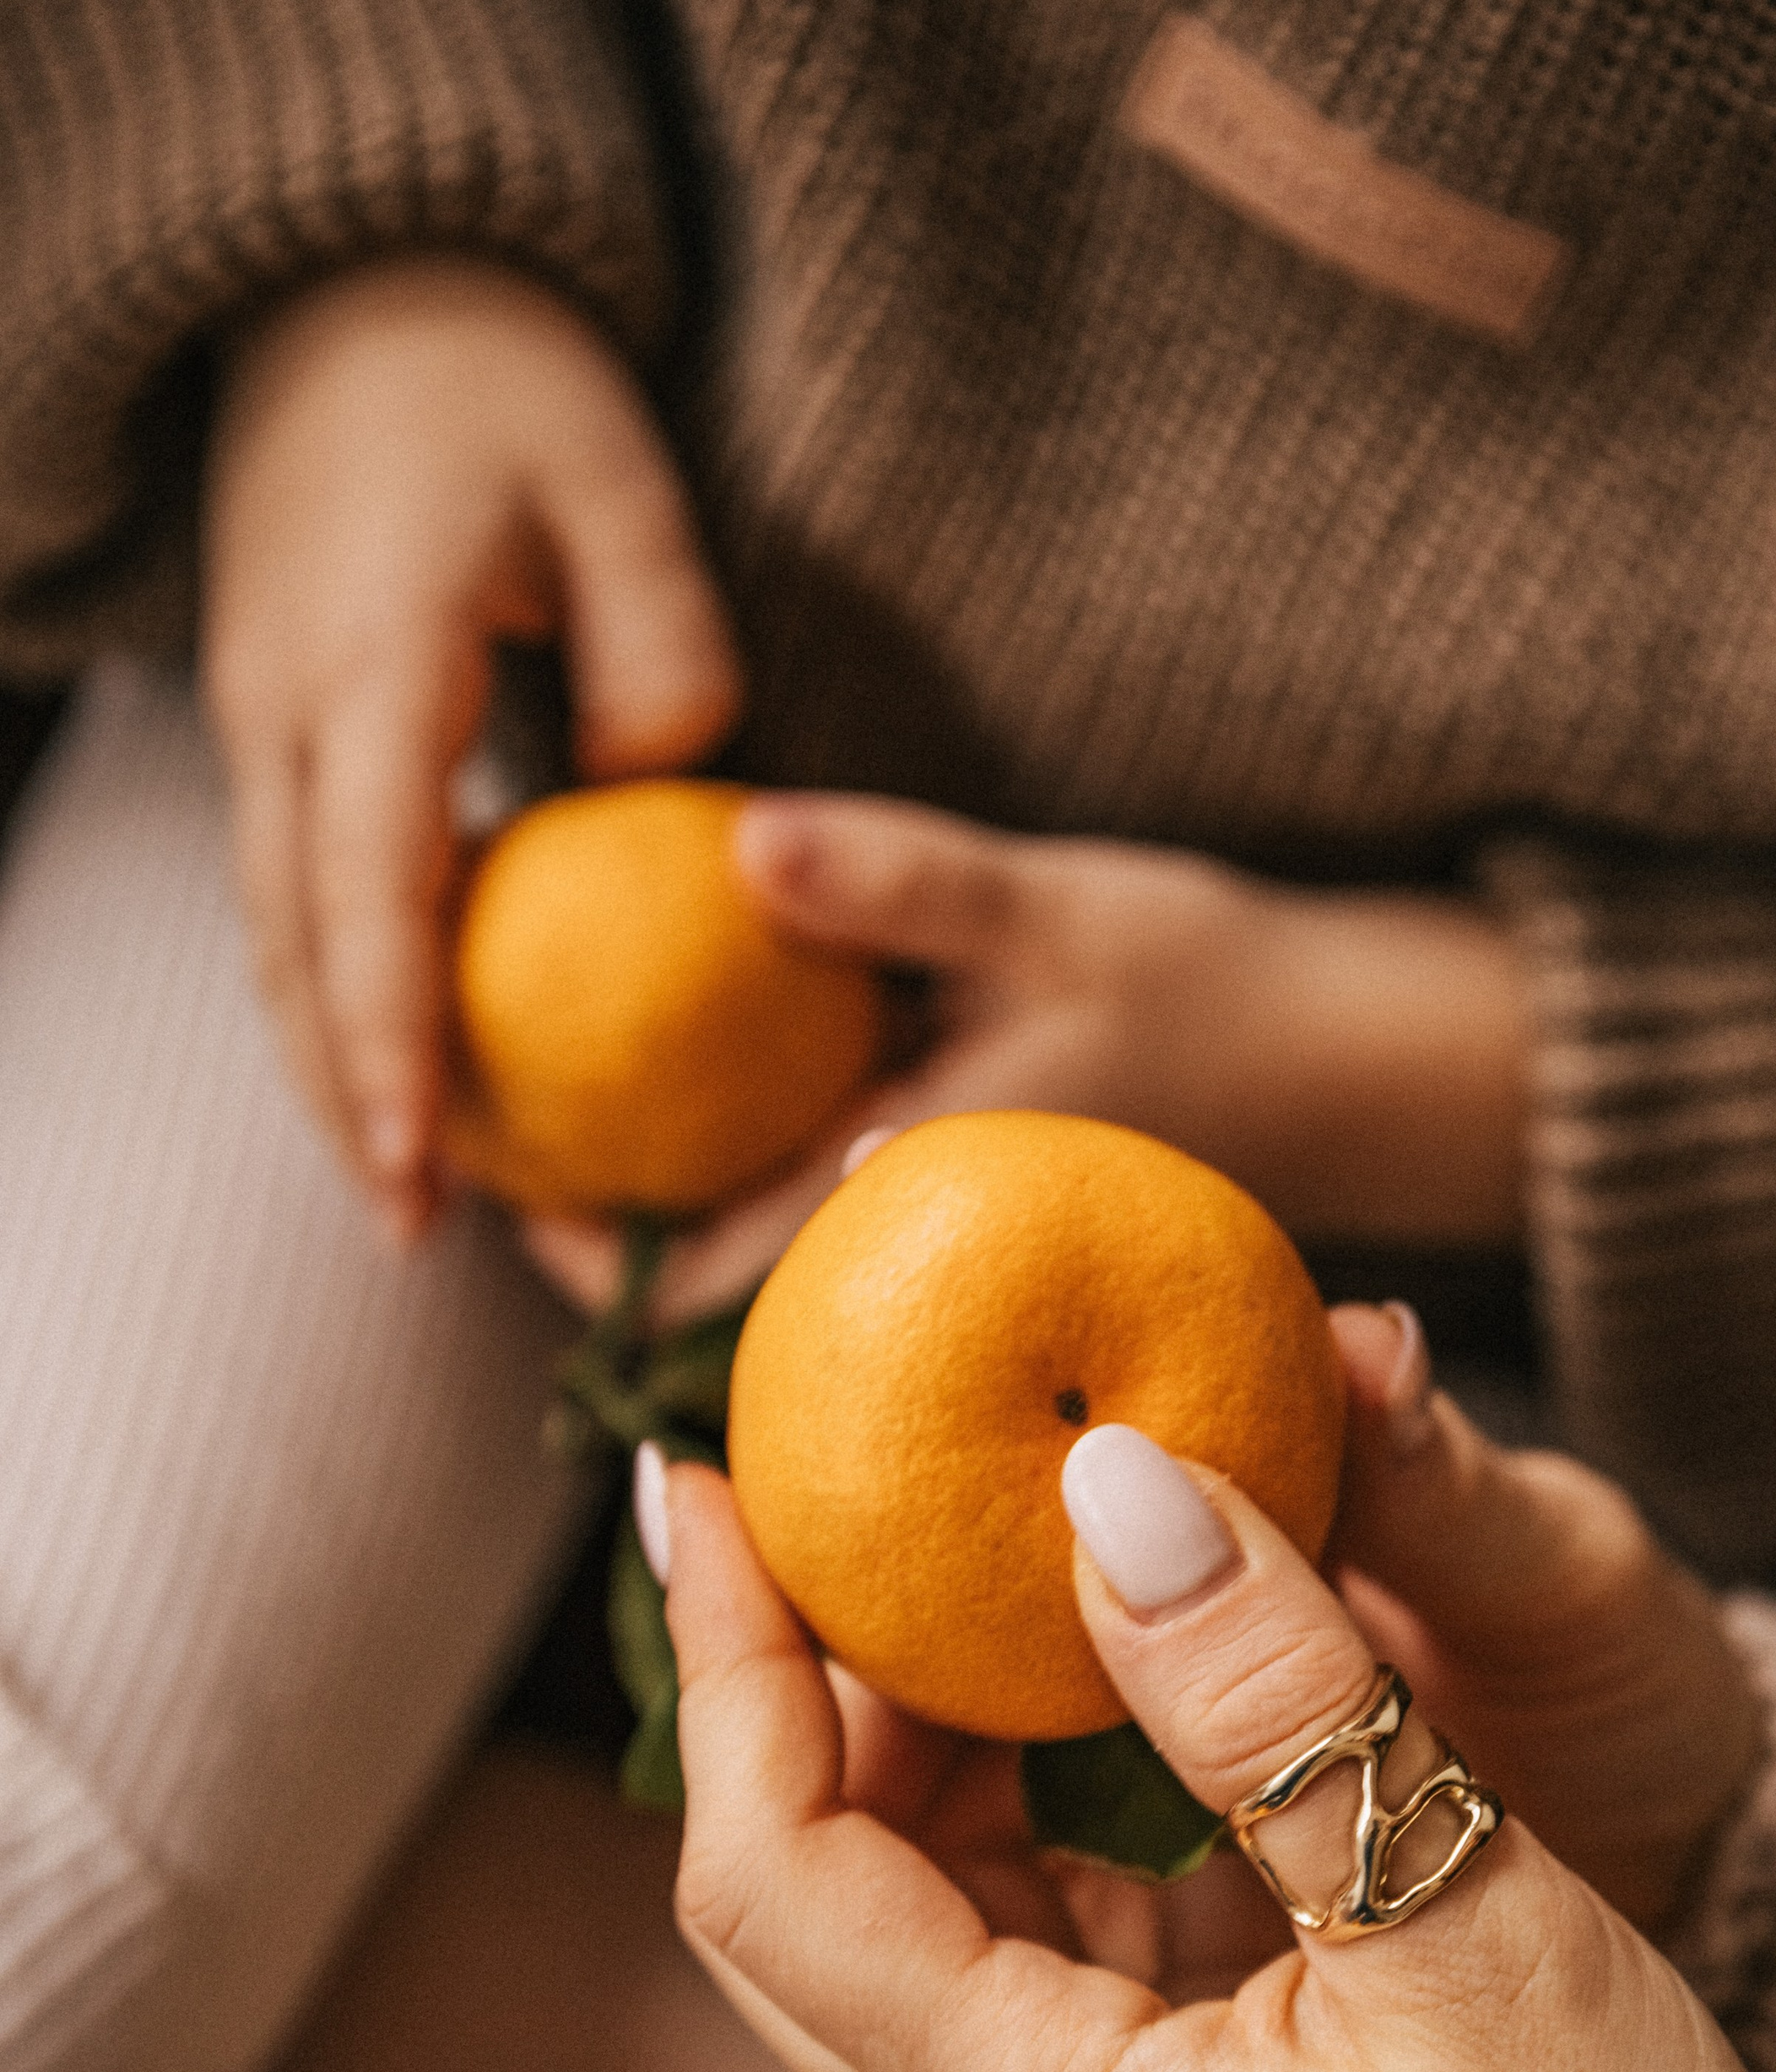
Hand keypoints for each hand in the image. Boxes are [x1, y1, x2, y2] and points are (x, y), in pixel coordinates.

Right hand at [203, 257, 738, 1236]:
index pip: (370, 897)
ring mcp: (262, 719)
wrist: (348, 287)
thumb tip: (662, 802)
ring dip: (331, 1063)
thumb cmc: (503, 376)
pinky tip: (407, 1056)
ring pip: (279, 934)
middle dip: (345, 1101)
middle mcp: (284, 713)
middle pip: (294, 952)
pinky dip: (341, 987)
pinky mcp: (278, 722)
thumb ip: (661, 651)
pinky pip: (299, 888)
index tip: (428, 1173)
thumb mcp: (618, 487)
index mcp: (369, 666)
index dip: (392, 1049)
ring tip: (408, 1183)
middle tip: (417, 1229)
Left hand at [525, 791, 1529, 1320]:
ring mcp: (950, 1270)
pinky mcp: (970, 1231)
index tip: (487, 1178)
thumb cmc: (1216, 986)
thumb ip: (900, 883)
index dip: (581, 1263)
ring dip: (665, 1204)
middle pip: (710, 1307)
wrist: (1358, 1065)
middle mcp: (929, 1282)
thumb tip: (735, 842)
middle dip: (595, 1236)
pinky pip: (826, 1226)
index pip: (710, 1292)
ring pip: (763, 1273)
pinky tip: (701, 1097)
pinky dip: (747, 1170)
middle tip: (486, 1126)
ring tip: (556, 1111)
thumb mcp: (1056, 908)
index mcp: (927, 1222)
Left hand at [658, 1429, 1775, 2071]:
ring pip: (906, 1905)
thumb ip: (1273, 1704)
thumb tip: (1121, 1487)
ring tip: (990, 1550)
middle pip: (802, 1888)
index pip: (772, 1877)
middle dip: (800, 1678)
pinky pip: (1019, 1932)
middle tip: (846, 1487)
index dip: (725, 1666)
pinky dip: (1036, 1794)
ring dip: (930, 1729)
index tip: (705, 1487)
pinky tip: (1108, 1677)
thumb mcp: (1466, 1925)